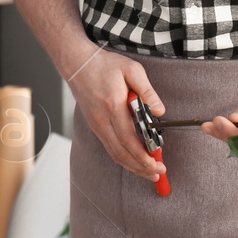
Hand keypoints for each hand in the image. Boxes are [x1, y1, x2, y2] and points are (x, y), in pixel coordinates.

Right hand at [66, 49, 166, 182]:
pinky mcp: (95, 126)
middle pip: (122, 152)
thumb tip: (160, 112)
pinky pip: (110, 148)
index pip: (129, 139)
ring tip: (149, 173)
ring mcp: (97, 125)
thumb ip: (147, 91)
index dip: (143, 155)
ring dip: (132, 166)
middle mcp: (102, 120)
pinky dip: (123, 158)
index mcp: (113, 106)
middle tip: (158, 173)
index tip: (158, 163)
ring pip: (115, 154)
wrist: (78, 64)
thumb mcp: (132, 69)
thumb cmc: (105, 65)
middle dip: (141, 167)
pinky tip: (134, 162)